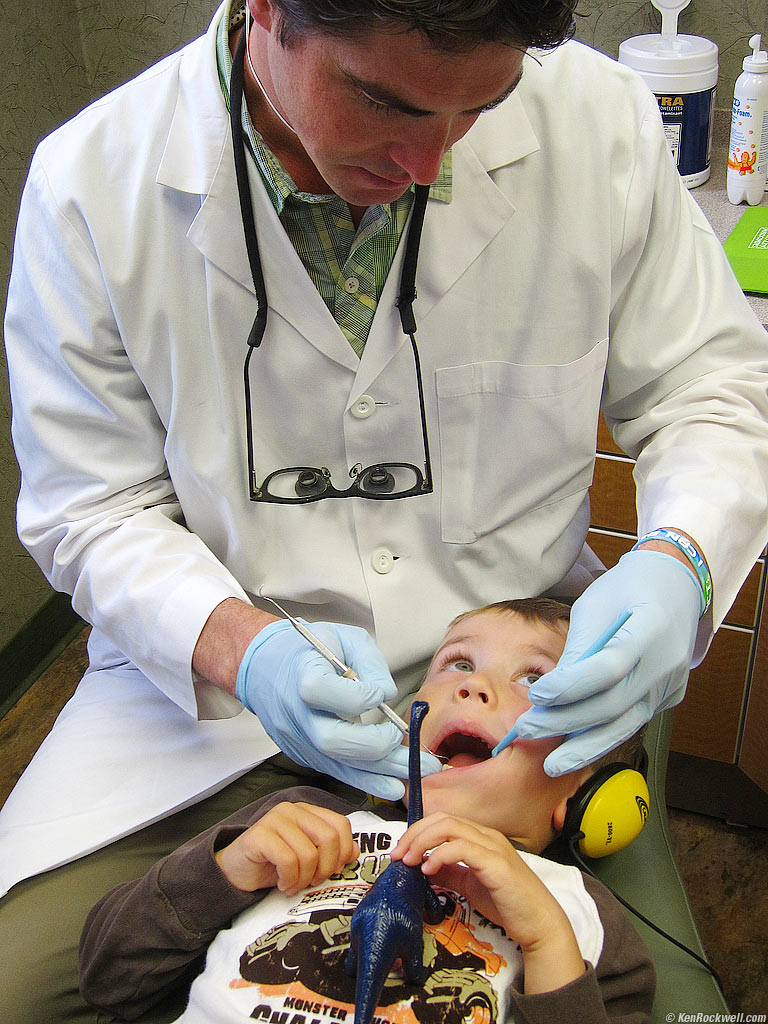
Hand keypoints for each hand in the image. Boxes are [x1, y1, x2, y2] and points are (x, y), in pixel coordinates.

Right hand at [215, 801, 359, 894]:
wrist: (236, 871)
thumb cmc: (273, 864)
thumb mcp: (307, 859)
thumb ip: (330, 851)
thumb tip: (354, 851)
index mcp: (308, 812)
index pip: (341, 825)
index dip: (342, 853)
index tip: (330, 871)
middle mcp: (293, 810)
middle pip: (329, 838)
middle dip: (324, 868)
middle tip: (311, 881)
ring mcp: (275, 819)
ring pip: (308, 854)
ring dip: (303, 879)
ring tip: (292, 885)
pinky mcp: (259, 834)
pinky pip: (287, 861)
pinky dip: (289, 879)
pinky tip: (282, 883)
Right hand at [236, 619, 440, 799]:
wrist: (267, 666)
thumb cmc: (310, 648)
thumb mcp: (345, 637)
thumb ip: (370, 662)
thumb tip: (387, 696)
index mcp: (301, 674)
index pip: (325, 692)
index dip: (360, 697)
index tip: (380, 694)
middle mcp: (294, 712)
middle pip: (331, 740)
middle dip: (375, 746)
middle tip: (403, 739)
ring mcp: (295, 738)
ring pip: (337, 764)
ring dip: (380, 772)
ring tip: (415, 773)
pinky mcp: (301, 754)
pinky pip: (336, 771)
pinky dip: (365, 780)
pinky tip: (392, 785)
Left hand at [390, 813, 584, 992]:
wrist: (538, 923)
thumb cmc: (508, 904)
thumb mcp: (469, 885)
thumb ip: (449, 873)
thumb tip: (422, 866)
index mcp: (481, 838)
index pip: (442, 821)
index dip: (417, 832)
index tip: (400, 851)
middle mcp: (487, 836)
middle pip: (442, 819)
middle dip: (415, 834)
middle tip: (398, 854)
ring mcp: (493, 847)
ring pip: (450, 827)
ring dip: (422, 842)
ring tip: (408, 861)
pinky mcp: (496, 863)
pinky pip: (462, 848)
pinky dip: (440, 855)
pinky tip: (429, 870)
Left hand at [517, 549, 701, 775]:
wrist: (675, 585)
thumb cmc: (629, 589)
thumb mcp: (596, 605)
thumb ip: (578, 647)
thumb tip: (551, 691)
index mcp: (651, 628)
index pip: (608, 668)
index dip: (570, 686)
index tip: (537, 697)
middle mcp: (668, 662)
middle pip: (614, 704)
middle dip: (566, 722)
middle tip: (528, 731)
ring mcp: (672, 683)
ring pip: (627, 724)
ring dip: (585, 746)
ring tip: (552, 763)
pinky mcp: (670, 695)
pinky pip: (633, 721)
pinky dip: (602, 735)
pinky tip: (575, 746)